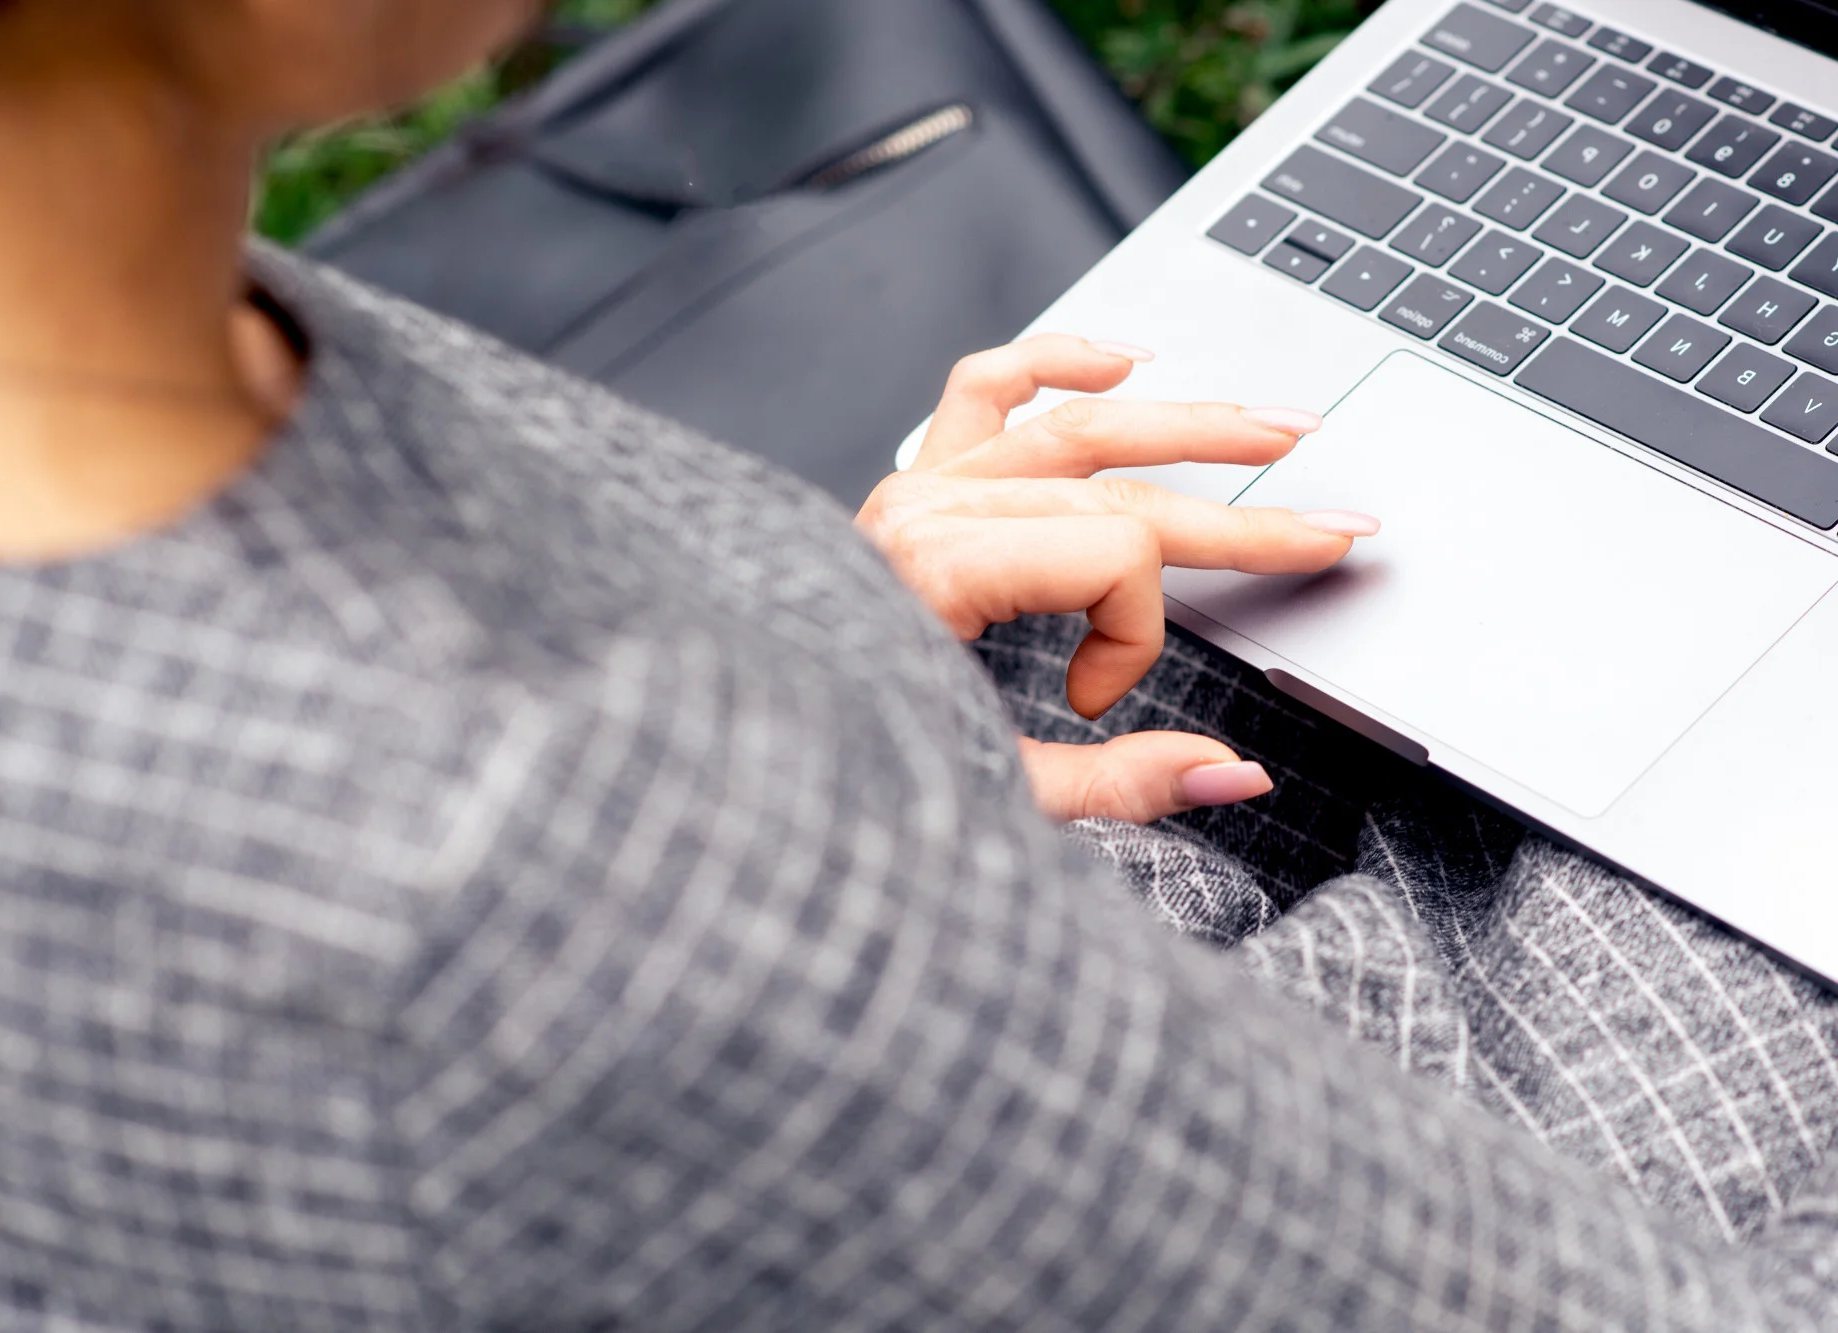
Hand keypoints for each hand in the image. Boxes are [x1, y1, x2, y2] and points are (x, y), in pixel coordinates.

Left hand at [857, 335, 1378, 824]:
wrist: (735, 743)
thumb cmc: (829, 762)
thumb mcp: (979, 794)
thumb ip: (1113, 784)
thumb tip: (1234, 774)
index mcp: (943, 569)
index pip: (1116, 557)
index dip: (1135, 642)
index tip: (1092, 703)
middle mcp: (930, 506)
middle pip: (1123, 485)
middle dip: (1242, 518)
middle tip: (1335, 529)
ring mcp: (917, 484)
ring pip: (1075, 422)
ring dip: (1187, 421)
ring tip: (1276, 427)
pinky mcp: (908, 483)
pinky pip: (982, 390)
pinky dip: (1054, 363)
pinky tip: (1122, 359)